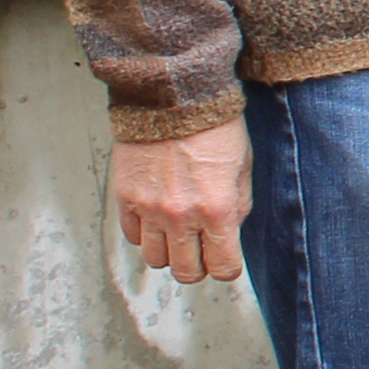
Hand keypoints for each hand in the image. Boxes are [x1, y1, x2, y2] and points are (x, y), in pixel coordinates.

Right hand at [114, 118, 251, 286]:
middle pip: (186, 272)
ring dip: (169, 251)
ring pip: (156, 260)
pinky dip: (145, 234)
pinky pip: (132, 237)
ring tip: (177, 232)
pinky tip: (156, 217)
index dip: (227, 267)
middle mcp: (181, 215)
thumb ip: (238, 206)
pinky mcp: (126, 198)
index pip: (223, 267)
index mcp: (217, 208)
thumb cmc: (213, 126)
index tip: (225, 260)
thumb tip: (229, 233)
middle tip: (201, 249)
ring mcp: (150, 209)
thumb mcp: (242, 166)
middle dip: (198, 265)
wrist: (173, 96)